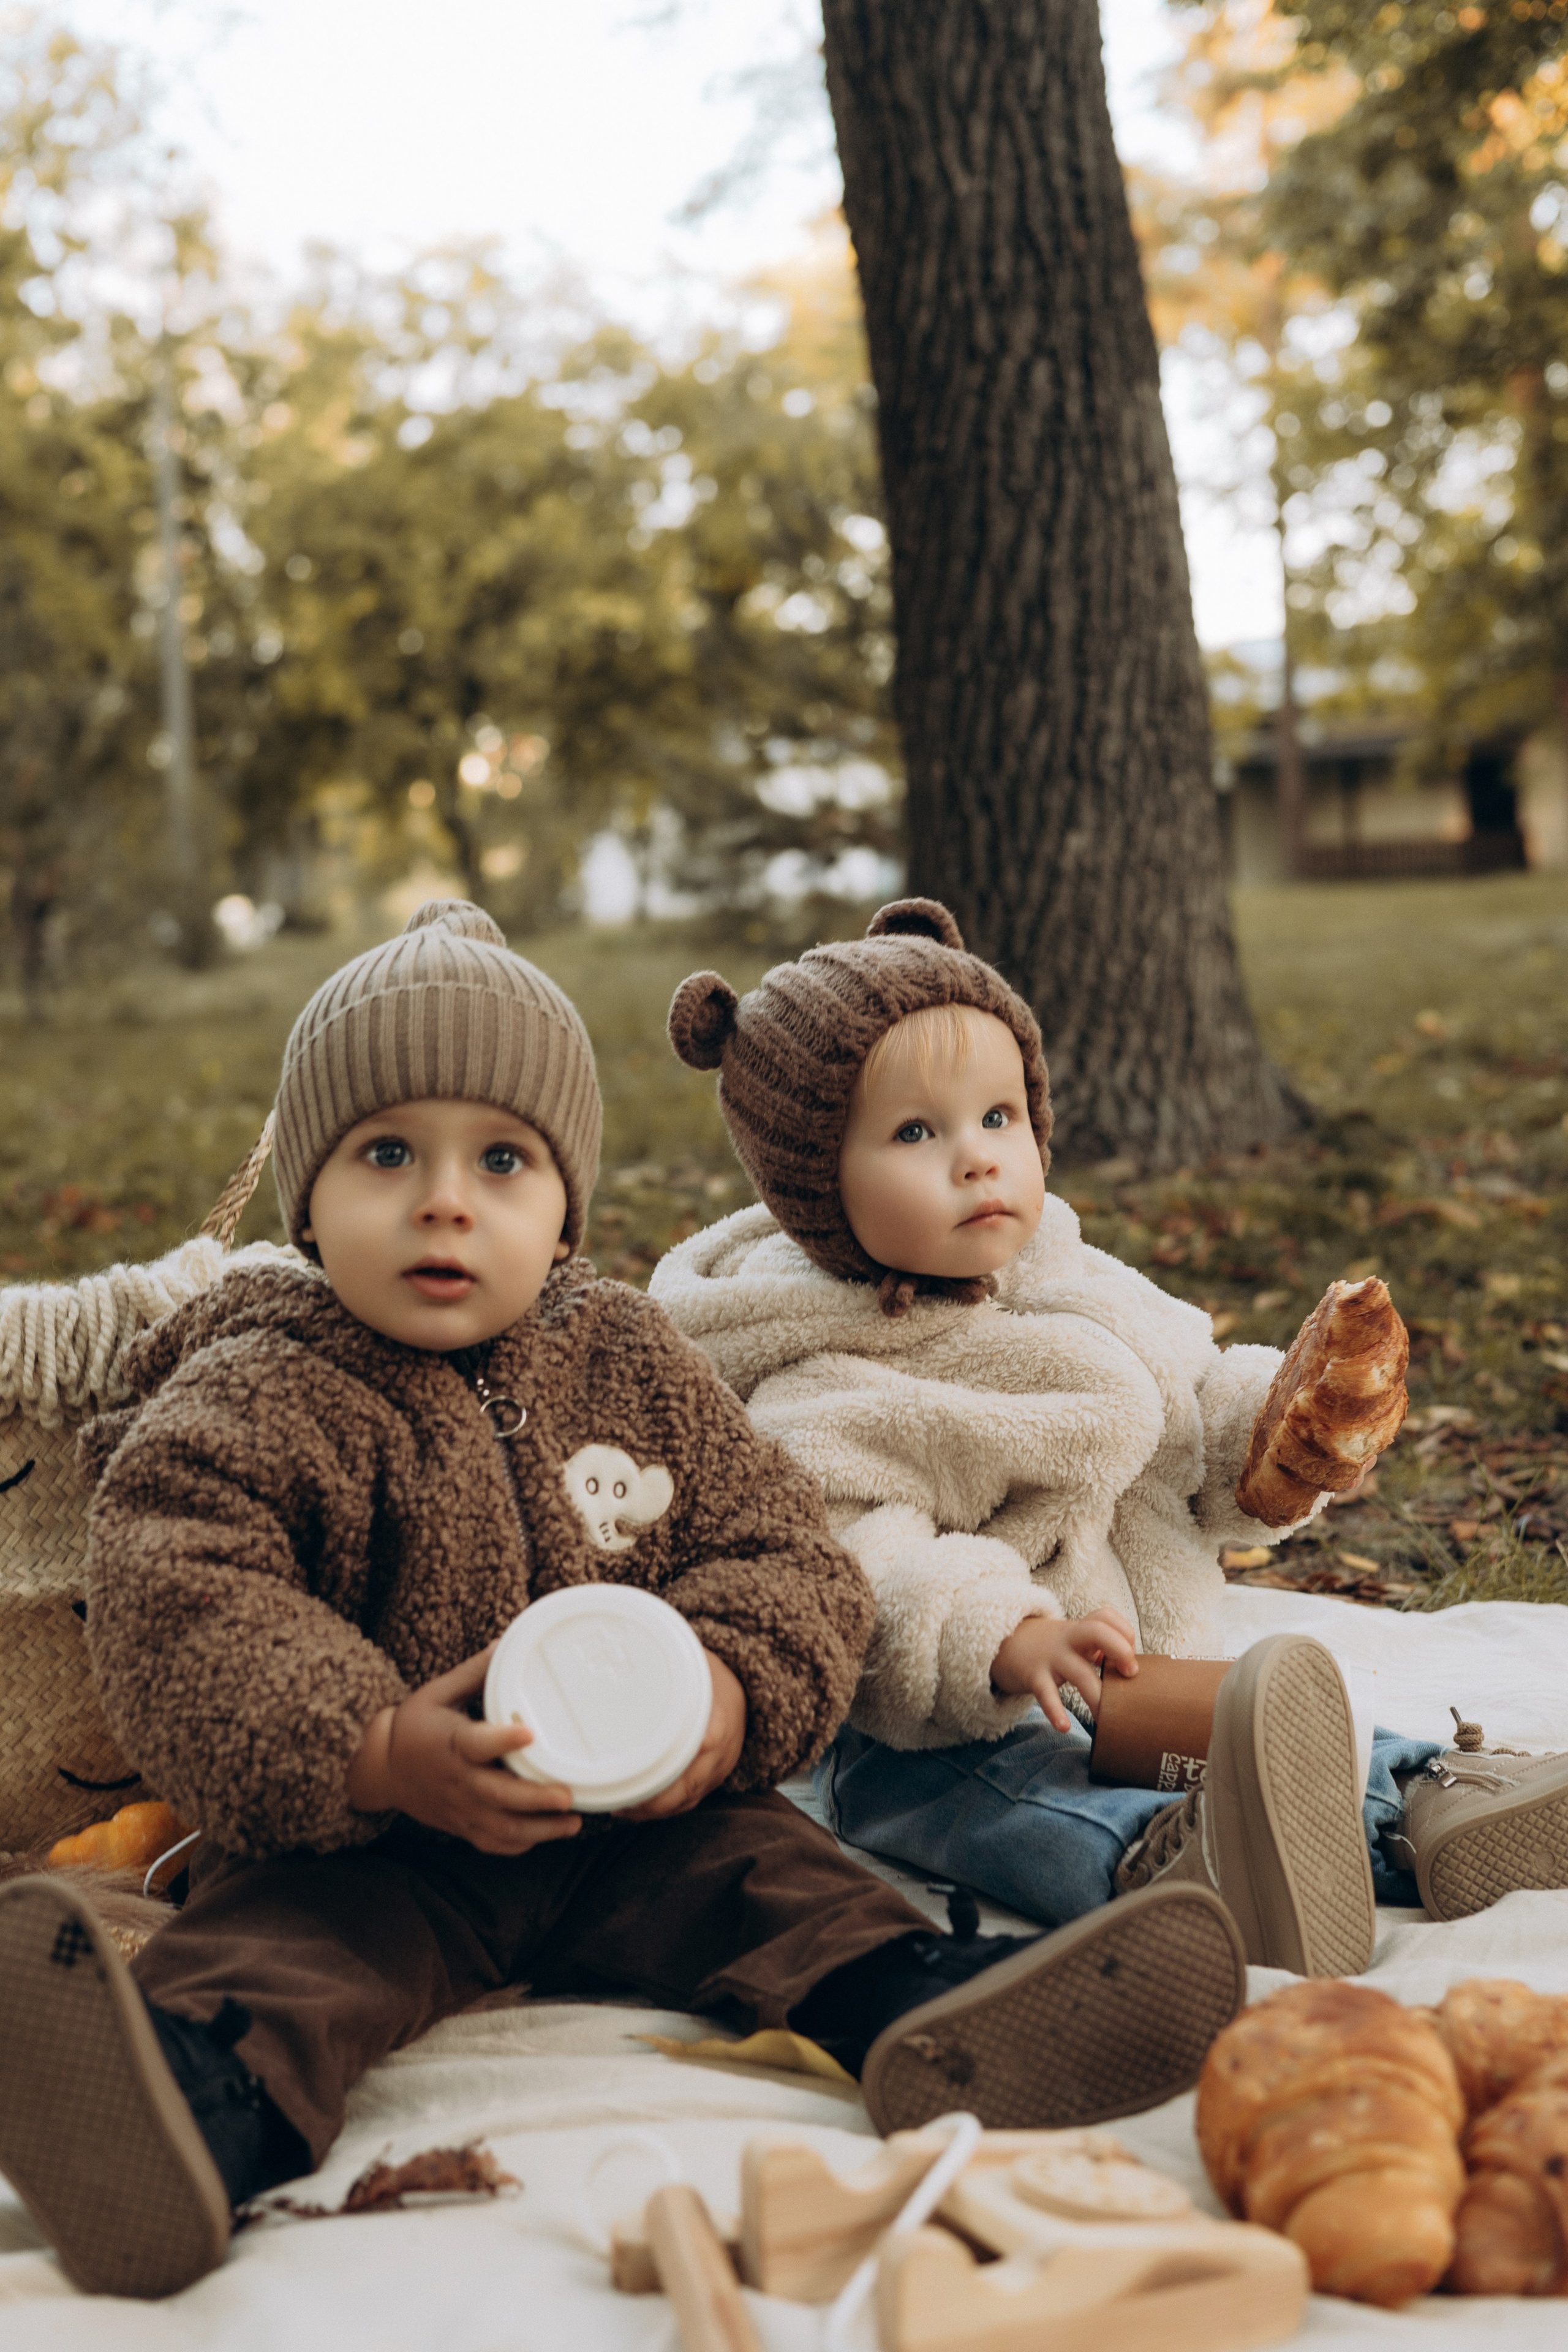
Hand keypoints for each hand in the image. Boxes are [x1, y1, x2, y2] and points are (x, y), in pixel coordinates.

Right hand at [347, 1646, 580, 1854]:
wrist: (381, 1770)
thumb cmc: (414, 1726)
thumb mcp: (437, 1692)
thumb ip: (474, 1672)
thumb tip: (504, 1642)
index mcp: (450, 1743)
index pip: (476, 1744)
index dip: (502, 1740)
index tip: (529, 1732)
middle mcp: (457, 1780)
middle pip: (496, 1795)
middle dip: (533, 1799)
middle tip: (567, 1795)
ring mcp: (459, 1808)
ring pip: (500, 1827)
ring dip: (538, 1829)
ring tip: (572, 1823)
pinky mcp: (461, 1826)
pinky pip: (492, 1843)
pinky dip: (519, 1844)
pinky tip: (547, 1834)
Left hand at [617, 1649, 747, 1821]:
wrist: (744, 1695)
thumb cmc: (711, 1678)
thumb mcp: (695, 1663)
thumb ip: (668, 1668)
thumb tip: (626, 1659)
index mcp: (719, 1718)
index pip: (704, 1741)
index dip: (673, 1763)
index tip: (643, 1773)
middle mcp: (721, 1751)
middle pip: (689, 1785)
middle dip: (654, 1800)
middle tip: (619, 1799)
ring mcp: (718, 1770)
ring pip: (686, 1800)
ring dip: (653, 1810)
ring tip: (620, 1808)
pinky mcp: (713, 1781)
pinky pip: (689, 1803)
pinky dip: (663, 1811)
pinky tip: (636, 1809)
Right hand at [989, 1607, 1137, 1732]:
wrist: (1002, 1645)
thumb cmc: (1050, 1648)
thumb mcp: (1073, 1641)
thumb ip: (1099, 1649)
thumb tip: (1127, 1672)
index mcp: (1080, 1629)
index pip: (1107, 1617)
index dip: (1125, 1633)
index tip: (1128, 1655)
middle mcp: (1068, 1639)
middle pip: (1098, 1630)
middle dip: (1120, 1650)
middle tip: (1130, 1675)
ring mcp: (1052, 1657)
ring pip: (1080, 1673)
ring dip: (1098, 1696)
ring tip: (1106, 1719)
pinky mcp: (1034, 1677)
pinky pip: (1047, 1694)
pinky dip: (1056, 1711)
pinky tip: (1064, 1727)